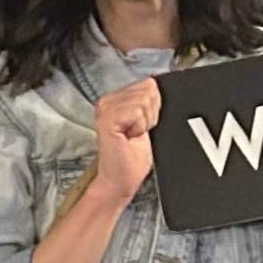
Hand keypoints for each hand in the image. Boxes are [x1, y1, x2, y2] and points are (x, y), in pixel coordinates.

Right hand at [91, 78, 160, 206]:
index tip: (143, 126)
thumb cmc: (132, 158)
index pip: (149, 84)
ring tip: (133, 135)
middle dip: (151, 114)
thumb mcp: (147, 122)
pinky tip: (129, 136)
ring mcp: (106, 108)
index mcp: (116, 99)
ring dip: (145, 122)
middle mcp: (108, 100)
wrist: (121, 180)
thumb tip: (156, 82)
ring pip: (145, 99)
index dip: (154, 108)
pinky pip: (138, 111)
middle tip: (137, 133)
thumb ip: (151, 101)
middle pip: (149, 89)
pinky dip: (140, 126)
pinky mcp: (107, 118)